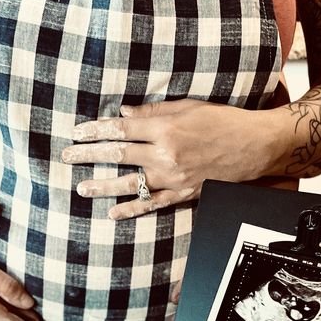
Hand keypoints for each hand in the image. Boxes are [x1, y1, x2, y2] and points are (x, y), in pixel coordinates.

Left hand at [61, 99, 272, 219]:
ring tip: (81, 188)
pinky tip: (113, 213)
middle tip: (66, 156)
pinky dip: (131, 209)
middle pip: (118, 155)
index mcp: (166, 128)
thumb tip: (124, 114)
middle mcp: (165, 154)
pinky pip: (152, 204)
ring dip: (102, 186)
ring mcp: (173, 177)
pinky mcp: (182, 193)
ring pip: (129, 183)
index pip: (121, 129)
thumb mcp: (189, 107)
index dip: (96, 131)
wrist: (254, 146)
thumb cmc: (224, 121)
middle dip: (89, 155)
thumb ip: (155, 112)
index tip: (76, 132)